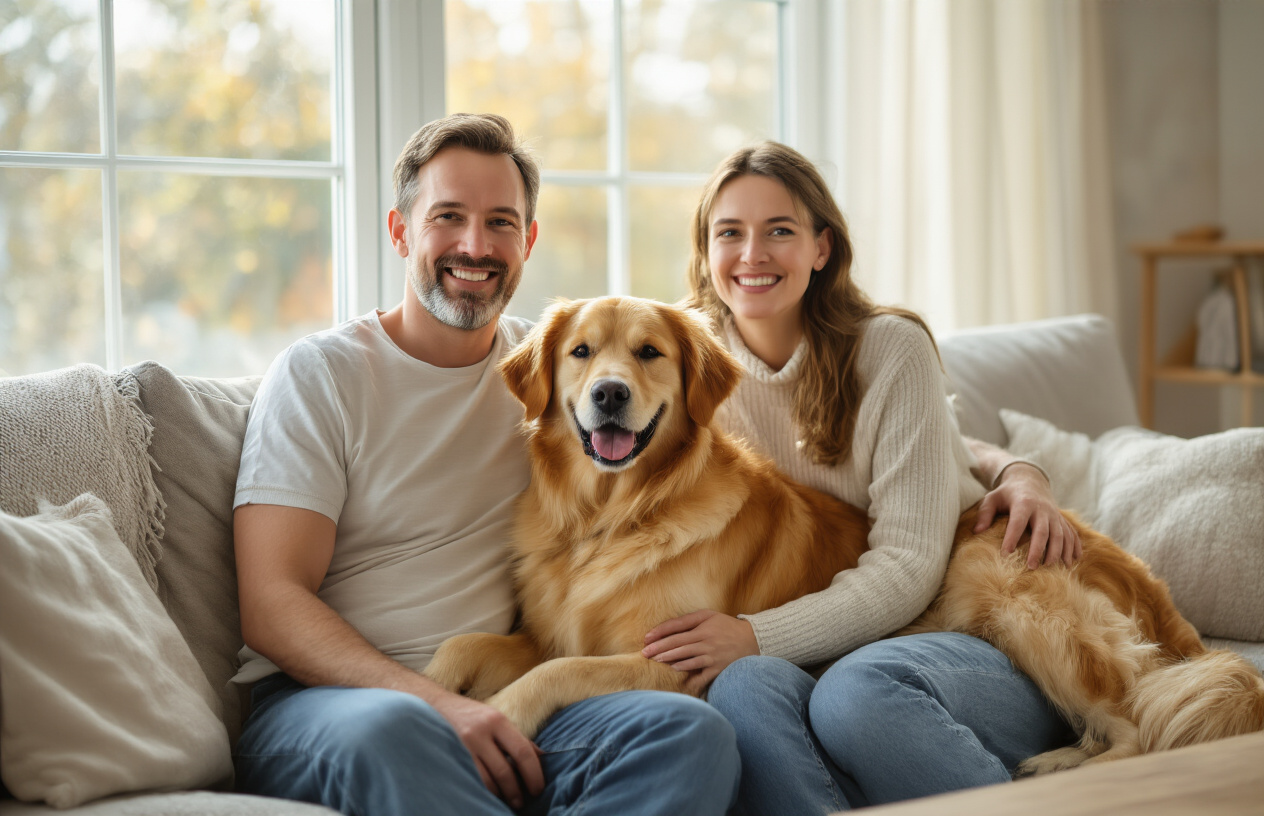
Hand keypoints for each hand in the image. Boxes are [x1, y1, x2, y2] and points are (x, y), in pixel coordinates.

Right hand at [428, 690, 543, 808]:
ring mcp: (463, 745)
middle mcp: (480, 731)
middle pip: (505, 770)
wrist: (434, 705)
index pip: (523, 751)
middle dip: (517, 791)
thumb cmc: (471, 715)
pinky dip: (483, 791)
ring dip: (500, 795)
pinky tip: (490, 794)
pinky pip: (471, 781)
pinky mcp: (450, 756)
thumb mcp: (496, 720)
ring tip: (507, 801)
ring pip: (487, 780)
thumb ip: (517, 738)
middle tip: (523, 801)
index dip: (534, 774)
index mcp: (497, 720)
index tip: (538, 788)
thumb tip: (542, 757)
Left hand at [642, 610, 758, 693]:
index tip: (646, 639)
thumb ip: (688, 620)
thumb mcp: (708, 616)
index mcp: (703, 627)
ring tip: (657, 661)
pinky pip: (701, 675)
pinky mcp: (718, 669)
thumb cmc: (725, 626)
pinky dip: (689, 676)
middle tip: (645, 654)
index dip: (660, 634)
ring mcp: (712, 656)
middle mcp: (707, 641)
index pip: (676, 630)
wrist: (752, 640)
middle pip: (678, 645)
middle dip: (659, 649)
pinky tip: (677, 674)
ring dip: (671, 660)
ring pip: (687, 659)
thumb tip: (666, 629)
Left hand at [974, 463, 1080, 568]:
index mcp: (1024, 502)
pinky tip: (1072, 562)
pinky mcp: (1062, 520)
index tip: (1005, 554)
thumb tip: (976, 532)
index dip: (1012, 538)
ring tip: (1051, 568)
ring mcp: (1055, 515)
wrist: (1030, 480)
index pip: (1018, 522)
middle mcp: (1042, 509)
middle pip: (1043, 531)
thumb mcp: (992, 498)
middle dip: (1038, 550)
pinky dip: (1073, 548)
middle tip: (1031, 567)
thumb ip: (985, 513)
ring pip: (1060, 534)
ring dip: (1057, 552)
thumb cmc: (1007, 493)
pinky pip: (1071, 534)